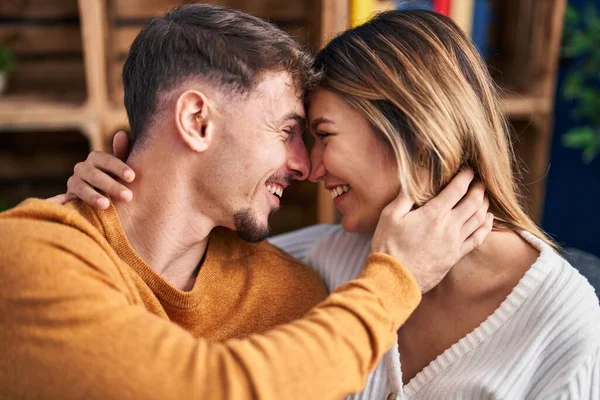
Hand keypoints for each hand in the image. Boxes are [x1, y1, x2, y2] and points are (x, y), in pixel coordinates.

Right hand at [47, 131, 134, 208]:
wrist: (101, 194)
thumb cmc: (115, 178)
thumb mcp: (120, 167)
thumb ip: (122, 152)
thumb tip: (121, 133)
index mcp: (96, 159)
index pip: (106, 160)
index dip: (119, 167)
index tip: (132, 177)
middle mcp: (82, 168)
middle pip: (95, 175)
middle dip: (112, 186)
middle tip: (128, 197)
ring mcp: (73, 183)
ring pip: (81, 188)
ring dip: (93, 196)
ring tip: (106, 205)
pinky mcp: (68, 198)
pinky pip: (62, 201)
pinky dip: (59, 203)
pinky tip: (61, 206)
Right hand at [371, 168, 492, 292]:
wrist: (395, 278)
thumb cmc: (389, 246)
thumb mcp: (390, 216)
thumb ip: (405, 196)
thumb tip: (415, 178)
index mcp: (434, 213)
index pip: (457, 189)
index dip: (466, 176)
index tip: (468, 169)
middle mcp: (449, 226)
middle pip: (473, 202)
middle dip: (479, 187)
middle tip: (480, 179)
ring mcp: (455, 242)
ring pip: (479, 218)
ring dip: (484, 204)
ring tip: (484, 195)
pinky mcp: (456, 256)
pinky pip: (478, 238)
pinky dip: (485, 226)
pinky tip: (487, 219)